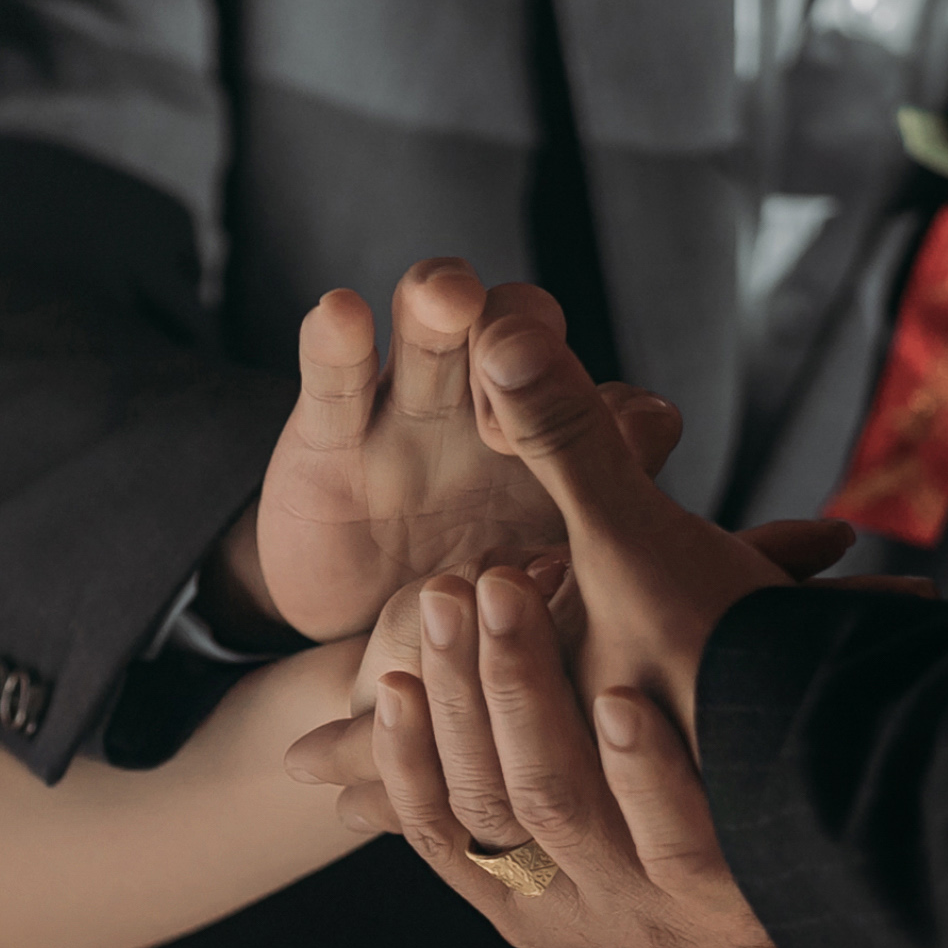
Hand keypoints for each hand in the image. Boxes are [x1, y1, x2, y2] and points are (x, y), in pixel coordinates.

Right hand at [222, 262, 680, 641]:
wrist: (358, 648)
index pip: (620, 411)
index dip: (615, 419)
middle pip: (530, 333)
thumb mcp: (527, 632)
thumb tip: (591, 591)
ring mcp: (408, 418)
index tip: (592, 463)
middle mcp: (494, 423)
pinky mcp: (327, 437)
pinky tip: (341, 311)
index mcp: (564, 473)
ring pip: (436, 329)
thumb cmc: (470, 632)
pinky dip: (335, 341)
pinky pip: (333, 376)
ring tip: (447, 299)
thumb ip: (566, 603)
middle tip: (510, 393)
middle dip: (530, 341)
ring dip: (444, 300)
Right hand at [296, 554, 839, 947]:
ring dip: (527, 694)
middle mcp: (575, 909)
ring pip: (556, 804)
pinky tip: (627, 698)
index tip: (386, 670)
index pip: (434, 822)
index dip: (400, 751)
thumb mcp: (576, 791)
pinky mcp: (726, 900)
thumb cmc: (691, 817)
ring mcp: (649, 908)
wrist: (834, 895)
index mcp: (524, 896)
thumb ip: (486, 750)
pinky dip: (641, 765)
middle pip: (485, 796)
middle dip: (462, 686)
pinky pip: (669, 834)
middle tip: (452, 591)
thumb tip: (327, 757)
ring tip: (512, 599)